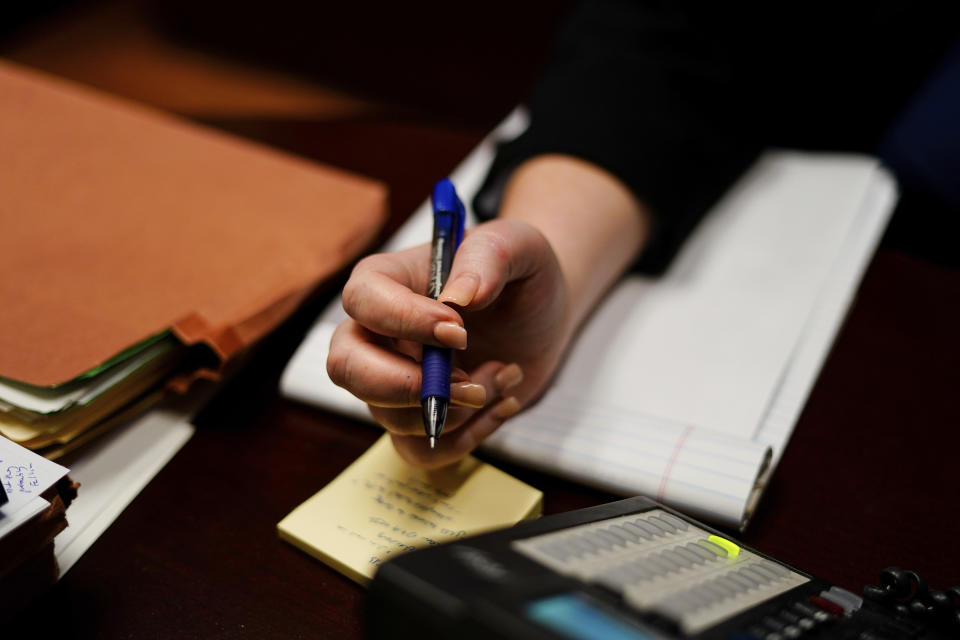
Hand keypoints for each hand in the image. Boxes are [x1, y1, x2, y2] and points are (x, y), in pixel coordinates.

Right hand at [328, 218, 570, 467]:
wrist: (541, 312)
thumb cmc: (518, 270)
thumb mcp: (519, 246)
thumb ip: (490, 256)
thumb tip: (459, 296)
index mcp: (389, 281)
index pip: (363, 301)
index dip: (403, 320)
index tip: (458, 331)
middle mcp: (378, 333)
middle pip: (346, 368)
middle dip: (405, 387)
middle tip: (470, 385)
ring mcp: (395, 379)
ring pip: (389, 416)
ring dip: (458, 410)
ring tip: (506, 373)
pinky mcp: (419, 416)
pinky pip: (420, 450)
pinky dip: (468, 439)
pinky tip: (503, 403)